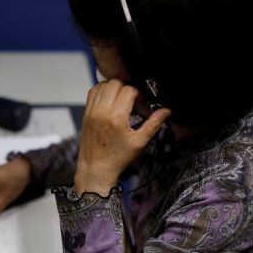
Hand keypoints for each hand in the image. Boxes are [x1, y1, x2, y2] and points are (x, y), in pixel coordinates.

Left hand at [75, 79, 170, 195]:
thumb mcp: (139, 142)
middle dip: (127, 88)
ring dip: (114, 88)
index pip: (129, 90)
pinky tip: (110, 102)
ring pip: (103, 85)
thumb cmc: (117, 158)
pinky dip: (102, 92)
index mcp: (116, 117)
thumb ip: (153, 124)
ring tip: (121, 101)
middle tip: (132, 102)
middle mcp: (101, 111)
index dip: (139, 94)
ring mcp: (91, 111)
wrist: (95, 169)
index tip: (141, 105)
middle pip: (115, 83)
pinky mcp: (85, 114)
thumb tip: (167, 110)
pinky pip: (92, 93)